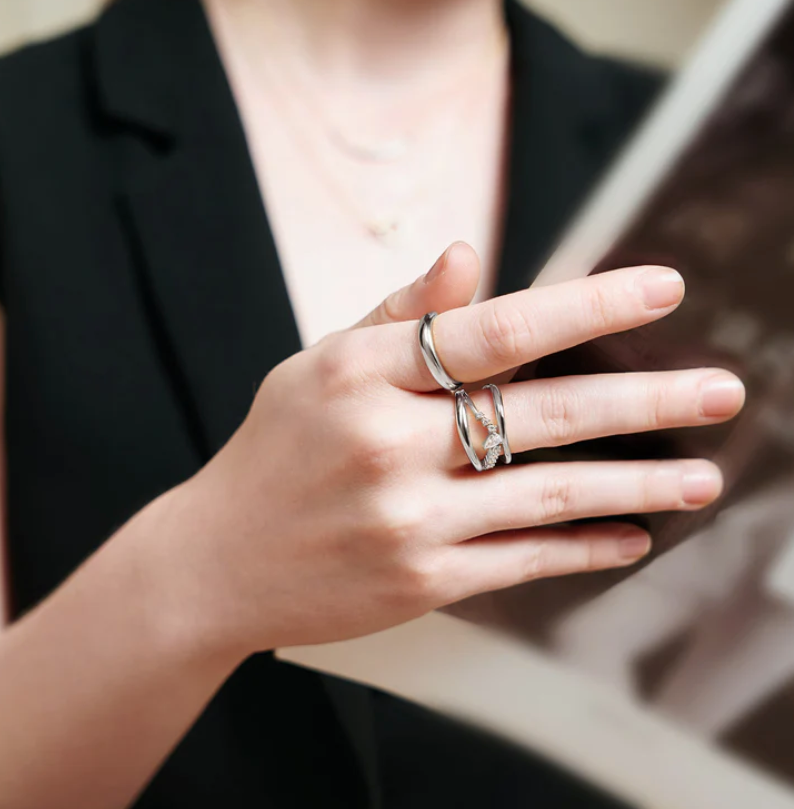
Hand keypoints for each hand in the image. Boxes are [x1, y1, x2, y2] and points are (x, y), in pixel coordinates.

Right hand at [158, 244, 743, 659]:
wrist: (215, 561)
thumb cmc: (275, 452)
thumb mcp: (318, 367)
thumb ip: (399, 316)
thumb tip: (470, 256)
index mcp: (359, 372)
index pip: (491, 329)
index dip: (584, 305)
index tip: (661, 289)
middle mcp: (387, 442)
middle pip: (539, 412)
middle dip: (642, 399)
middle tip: (722, 390)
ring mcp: (407, 518)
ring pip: (546, 492)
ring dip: (635, 482)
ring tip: (703, 474)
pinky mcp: (419, 580)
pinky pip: (521, 558)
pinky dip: (584, 546)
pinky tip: (634, 536)